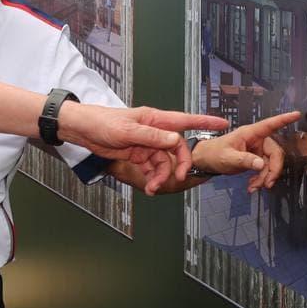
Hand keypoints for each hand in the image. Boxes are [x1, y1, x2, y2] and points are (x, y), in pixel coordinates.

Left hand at [59, 103, 227, 194]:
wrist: (82, 130)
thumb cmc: (102, 122)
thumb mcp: (127, 131)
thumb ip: (152, 137)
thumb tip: (176, 140)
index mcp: (155, 119)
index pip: (185, 119)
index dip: (205, 121)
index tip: (224, 124)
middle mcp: (154, 131)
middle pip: (177, 148)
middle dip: (180, 164)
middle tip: (179, 178)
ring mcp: (146, 143)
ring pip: (164, 162)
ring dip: (161, 176)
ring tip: (152, 188)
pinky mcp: (137, 154)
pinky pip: (151, 168)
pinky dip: (152, 178)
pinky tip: (148, 187)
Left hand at [194, 111, 299, 191]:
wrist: (206, 162)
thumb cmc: (214, 153)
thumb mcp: (227, 157)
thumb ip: (244, 160)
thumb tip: (261, 164)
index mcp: (250, 133)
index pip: (270, 124)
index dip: (284, 119)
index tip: (297, 114)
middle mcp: (257, 140)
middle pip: (275, 153)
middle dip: (273, 170)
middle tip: (267, 184)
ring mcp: (257, 150)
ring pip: (271, 164)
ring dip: (265, 177)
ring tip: (254, 187)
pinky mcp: (255, 159)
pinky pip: (265, 169)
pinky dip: (260, 179)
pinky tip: (252, 186)